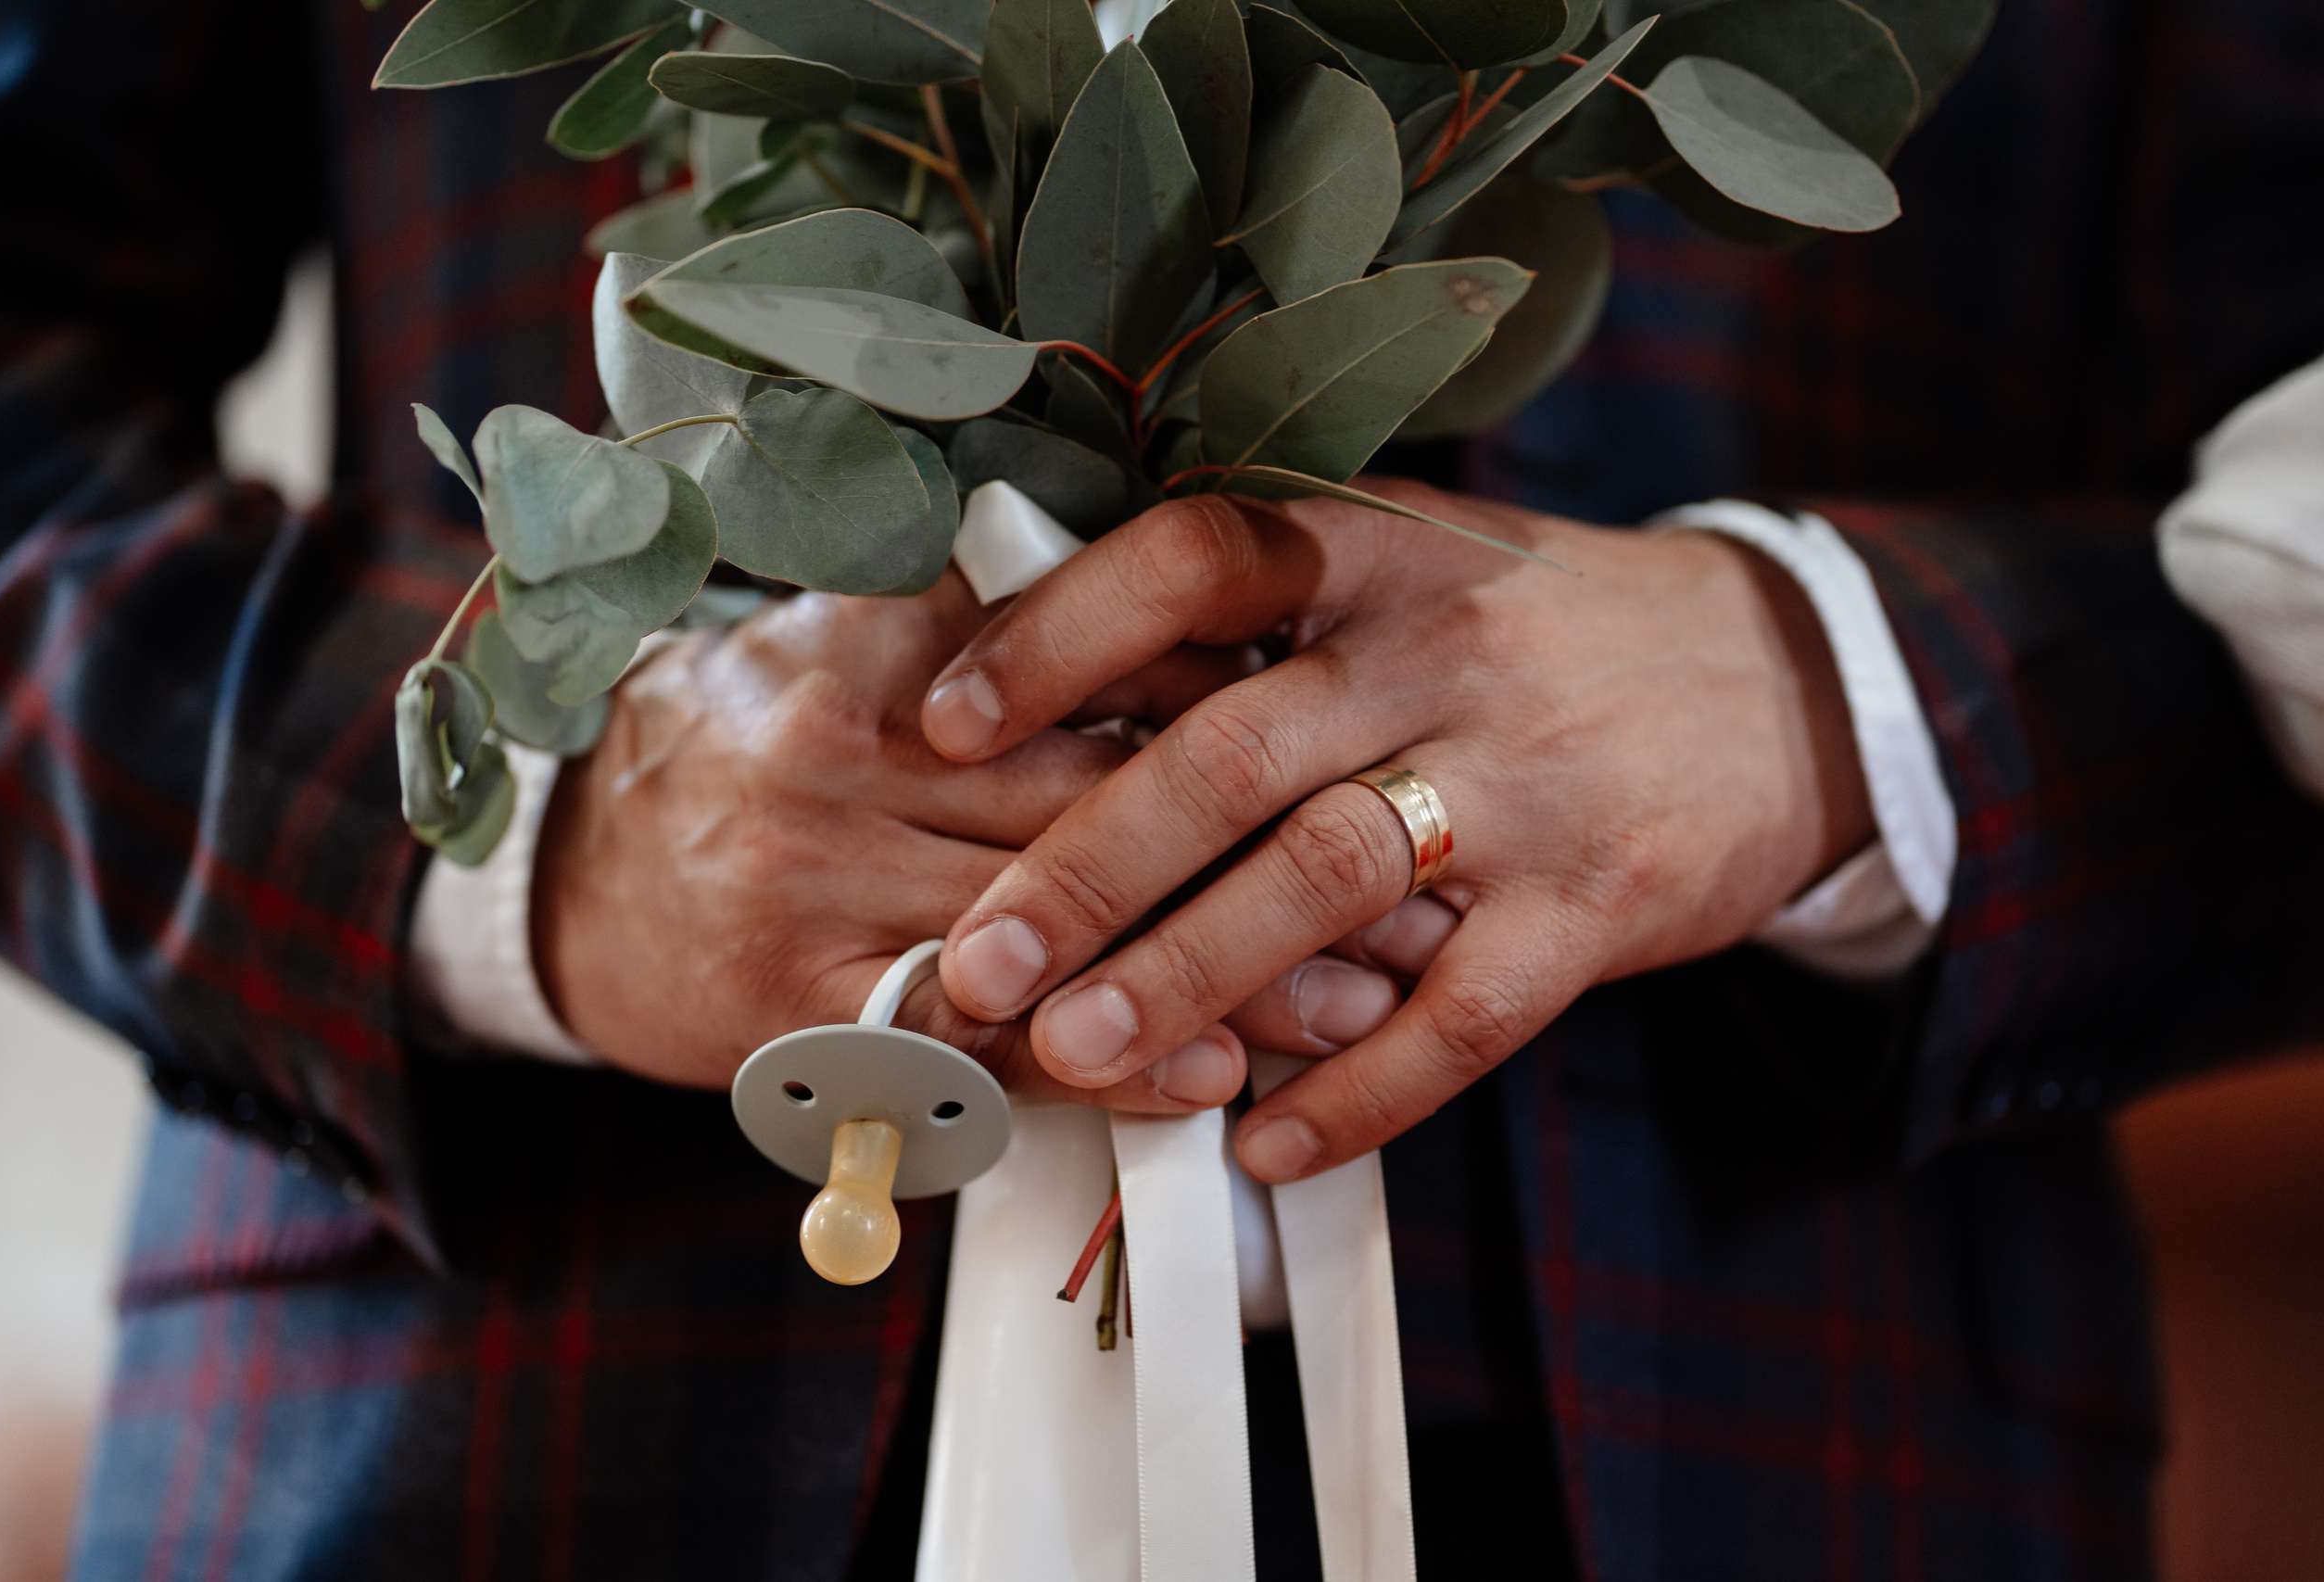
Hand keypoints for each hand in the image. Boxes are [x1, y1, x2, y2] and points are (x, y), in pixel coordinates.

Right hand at [533, 574, 1320, 1110]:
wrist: (574, 877)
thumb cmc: (748, 744)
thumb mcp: (847, 639)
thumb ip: (996, 621)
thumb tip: (1194, 606)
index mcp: (869, 649)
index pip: (1079, 665)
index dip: (1222, 698)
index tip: (1335, 722)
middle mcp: (837, 764)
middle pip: (1090, 803)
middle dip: (1254, 845)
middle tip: (1397, 870)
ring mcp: (814, 897)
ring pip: (1055, 938)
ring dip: (1214, 975)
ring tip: (1355, 996)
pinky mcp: (803, 1017)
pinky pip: (980, 1049)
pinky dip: (1099, 1067)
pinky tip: (1205, 1078)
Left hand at [920, 485, 1874, 1180]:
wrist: (1784, 679)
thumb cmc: (1537, 633)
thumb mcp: (1412, 572)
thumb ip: (1258, 622)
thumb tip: (1040, 679)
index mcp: (1378, 554)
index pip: (1199, 562)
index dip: (1062, 635)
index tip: (946, 722)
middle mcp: (1446, 650)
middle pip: (1240, 753)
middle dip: (1090, 864)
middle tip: (977, 961)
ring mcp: (1531, 780)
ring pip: (1332, 881)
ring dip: (1190, 977)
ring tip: (1076, 1056)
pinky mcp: (1601, 903)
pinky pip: (1462, 1016)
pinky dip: (1355, 1091)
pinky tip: (1263, 1140)